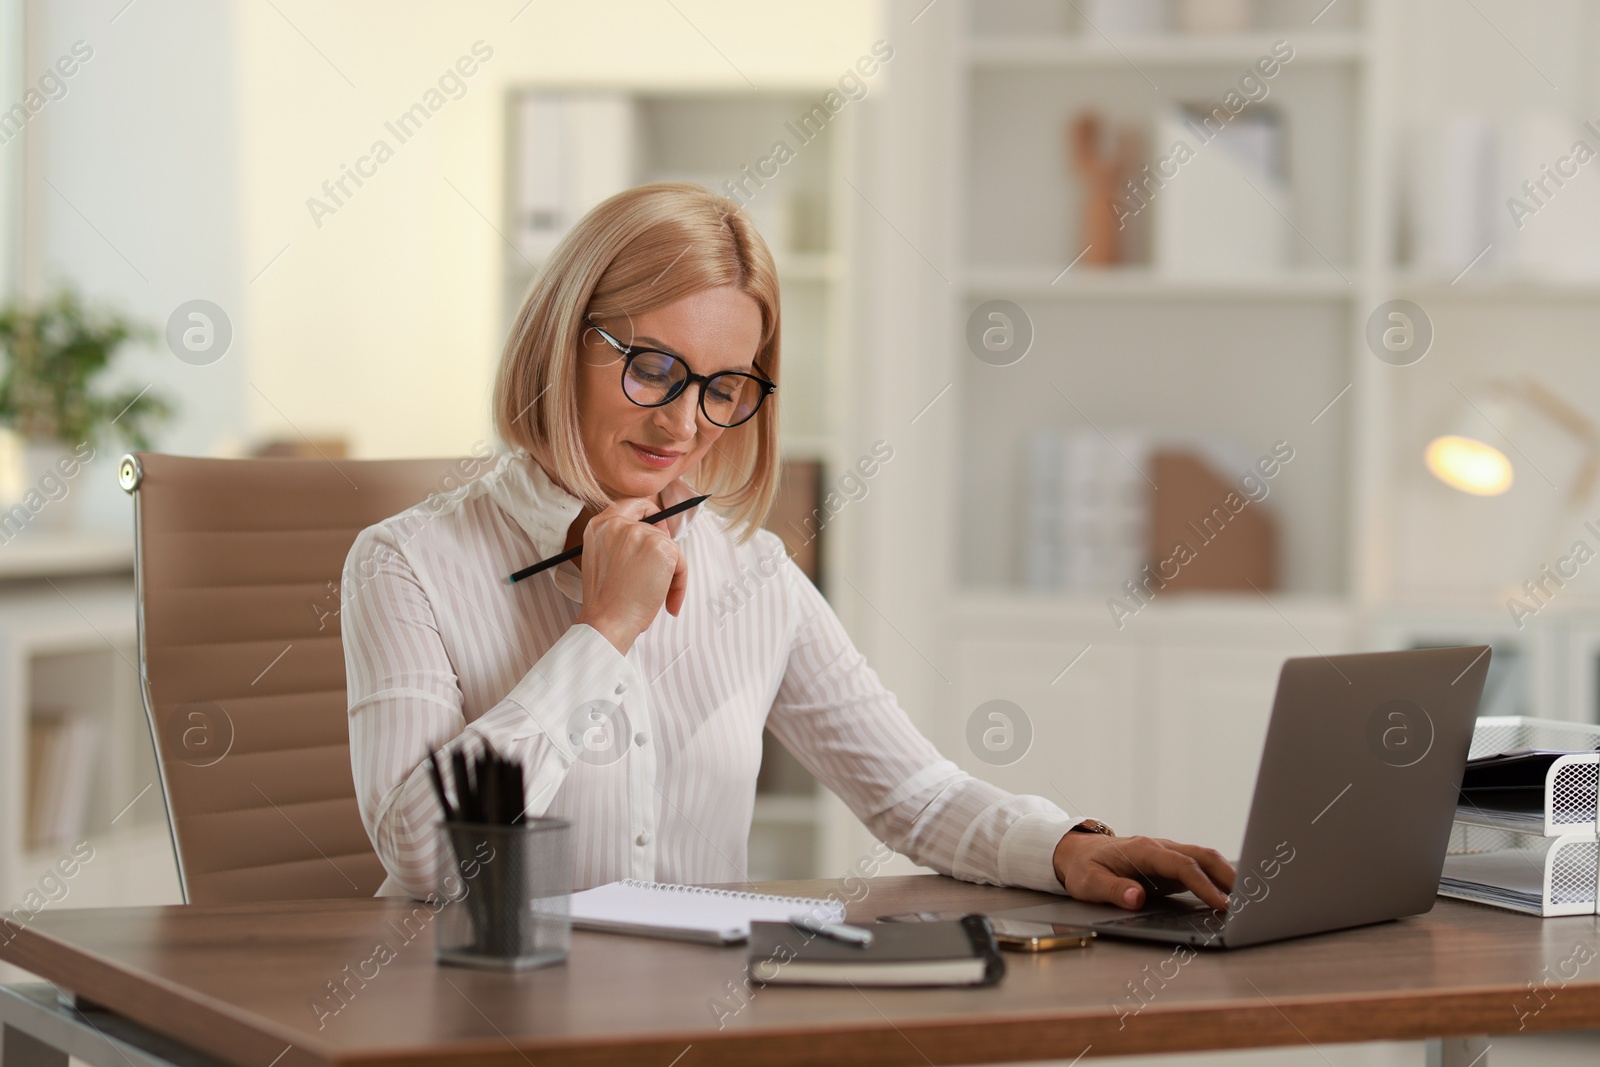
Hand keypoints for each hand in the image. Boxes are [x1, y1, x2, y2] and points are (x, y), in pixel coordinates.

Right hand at [573, 498, 687, 653]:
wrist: (608, 621)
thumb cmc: (607, 601)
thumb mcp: (604, 560)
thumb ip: (622, 542)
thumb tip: (659, 533)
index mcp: (599, 526)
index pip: (629, 504)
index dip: (648, 511)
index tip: (659, 526)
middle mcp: (617, 524)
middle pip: (654, 529)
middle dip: (660, 554)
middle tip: (656, 579)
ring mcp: (640, 533)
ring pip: (668, 547)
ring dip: (669, 574)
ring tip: (657, 597)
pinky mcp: (661, 547)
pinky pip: (680, 562)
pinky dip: (679, 583)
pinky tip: (667, 602)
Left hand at [1052, 831, 1234, 910]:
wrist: (1077, 852)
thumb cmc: (1083, 867)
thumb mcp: (1088, 882)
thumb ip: (1112, 889)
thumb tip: (1135, 898)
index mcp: (1143, 850)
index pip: (1181, 866)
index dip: (1203, 885)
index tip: (1222, 904)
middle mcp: (1160, 848)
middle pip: (1203, 856)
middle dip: (1228, 876)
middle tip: (1250, 901)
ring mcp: (1167, 854)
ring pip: (1205, 858)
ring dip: (1227, 876)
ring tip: (1249, 899)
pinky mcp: (1169, 864)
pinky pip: (1199, 867)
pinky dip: (1218, 878)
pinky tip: (1230, 895)